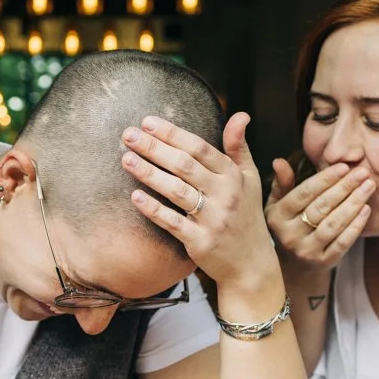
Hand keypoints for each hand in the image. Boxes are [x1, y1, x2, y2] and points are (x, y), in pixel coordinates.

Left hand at [121, 112, 280, 293]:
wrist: (251, 263)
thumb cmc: (245, 214)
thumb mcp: (249, 179)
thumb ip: (238, 147)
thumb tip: (240, 115)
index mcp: (233, 176)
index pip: (200, 148)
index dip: (173, 134)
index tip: (148, 122)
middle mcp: (225, 195)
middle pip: (184, 166)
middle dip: (154, 148)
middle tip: (128, 135)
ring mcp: (213, 219)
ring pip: (176, 191)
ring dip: (149, 174)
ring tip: (126, 159)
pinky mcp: (200, 242)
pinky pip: (172, 223)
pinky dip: (153, 210)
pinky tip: (135, 196)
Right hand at [266, 158, 373, 275]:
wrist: (294, 266)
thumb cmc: (288, 226)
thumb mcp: (279, 205)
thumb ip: (282, 183)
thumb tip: (279, 161)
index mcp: (277, 216)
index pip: (304, 193)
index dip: (325, 178)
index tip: (344, 166)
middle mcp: (289, 235)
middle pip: (321, 207)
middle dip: (345, 187)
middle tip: (363, 172)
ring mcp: (306, 251)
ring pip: (333, 224)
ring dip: (354, 203)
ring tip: (369, 187)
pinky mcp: (323, 263)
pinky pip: (342, 243)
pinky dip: (355, 226)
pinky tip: (366, 210)